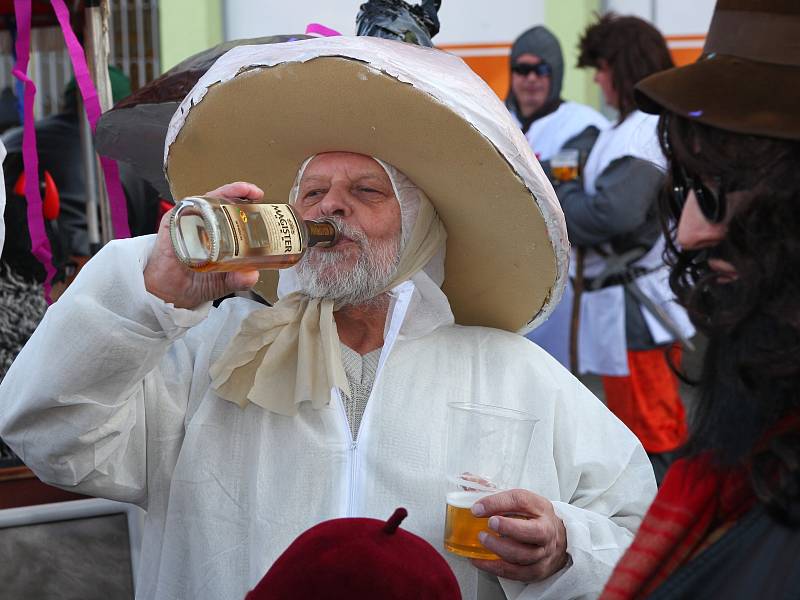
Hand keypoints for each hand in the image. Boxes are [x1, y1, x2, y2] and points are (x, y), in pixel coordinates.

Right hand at [143, 182, 262, 308]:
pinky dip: (199, 203)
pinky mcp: (174, 222)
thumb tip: (251, 275)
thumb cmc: (197, 283)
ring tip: (241, 192)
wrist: (170, 292)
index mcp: (222, 234)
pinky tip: (212, 205)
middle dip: (241, 192)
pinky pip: (186, 207)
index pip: (237, 214)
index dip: (250, 204)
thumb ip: (241, 279)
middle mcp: (207, 224)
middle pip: (225, 200)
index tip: (261, 199)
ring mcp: (190, 221)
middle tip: (255, 194)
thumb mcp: (227, 282)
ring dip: (225, 193)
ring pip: (208, 199)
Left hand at [469, 489, 567, 582]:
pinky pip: (515, 572)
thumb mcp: (518, 499)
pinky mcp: (536, 570)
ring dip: (499, 548)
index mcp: (539, 507)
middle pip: (532, 531)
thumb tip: (466, 479)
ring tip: (482, 540)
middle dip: (508, 528)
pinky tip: (479, 559)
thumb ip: (490, 489)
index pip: (520, 501)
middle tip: (489, 523)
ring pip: (523, 555)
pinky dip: (493, 567)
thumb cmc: (531, 517)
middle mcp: (546, 530)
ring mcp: (543, 553)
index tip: (477, 507)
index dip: (497, 503)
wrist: (557, 540)